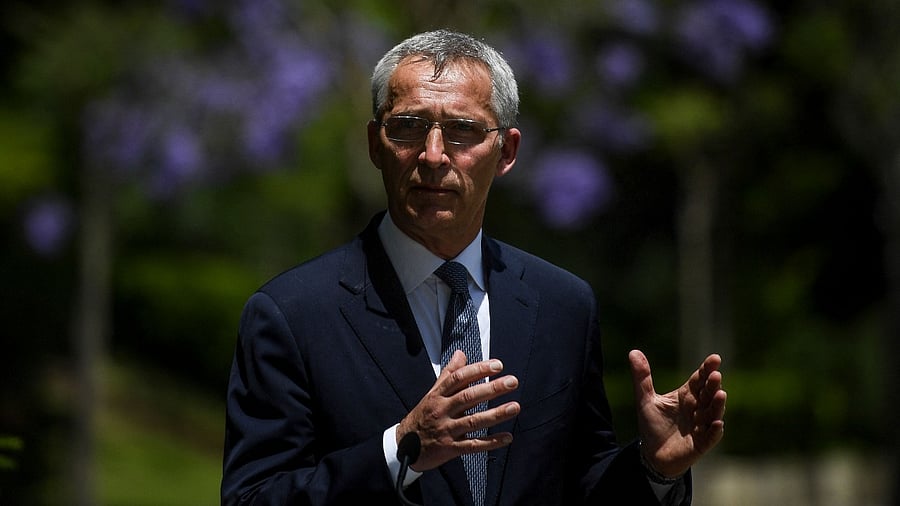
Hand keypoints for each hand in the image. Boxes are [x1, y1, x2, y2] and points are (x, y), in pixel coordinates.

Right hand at [397, 350, 520, 470]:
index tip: (497, 365)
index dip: (478, 370)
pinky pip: (473, 445)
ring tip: (515, 407)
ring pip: (473, 421)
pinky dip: (491, 442)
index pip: (459, 378)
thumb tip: (461, 353)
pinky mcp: (450, 449)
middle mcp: (442, 411)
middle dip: (492, 389)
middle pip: (468, 397)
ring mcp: (446, 430)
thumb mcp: (432, 393)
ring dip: (496, 414)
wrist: (404, 446)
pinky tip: (507, 437)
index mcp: (438, 395)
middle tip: (512, 382)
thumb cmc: (422, 416)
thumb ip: (449, 374)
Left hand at [629, 349, 726, 477]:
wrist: (653, 455)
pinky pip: (712, 435)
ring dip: (718, 404)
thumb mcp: (645, 400)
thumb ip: (642, 377)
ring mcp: (702, 425)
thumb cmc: (652, 425)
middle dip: (713, 384)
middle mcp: (698, 408)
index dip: (706, 369)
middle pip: (708, 393)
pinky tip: (718, 423)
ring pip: (713, 412)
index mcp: (686, 395)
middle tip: (716, 375)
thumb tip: (633, 351)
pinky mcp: (703, 442)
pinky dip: (715, 430)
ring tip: (720, 394)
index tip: (715, 358)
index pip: (699, 379)